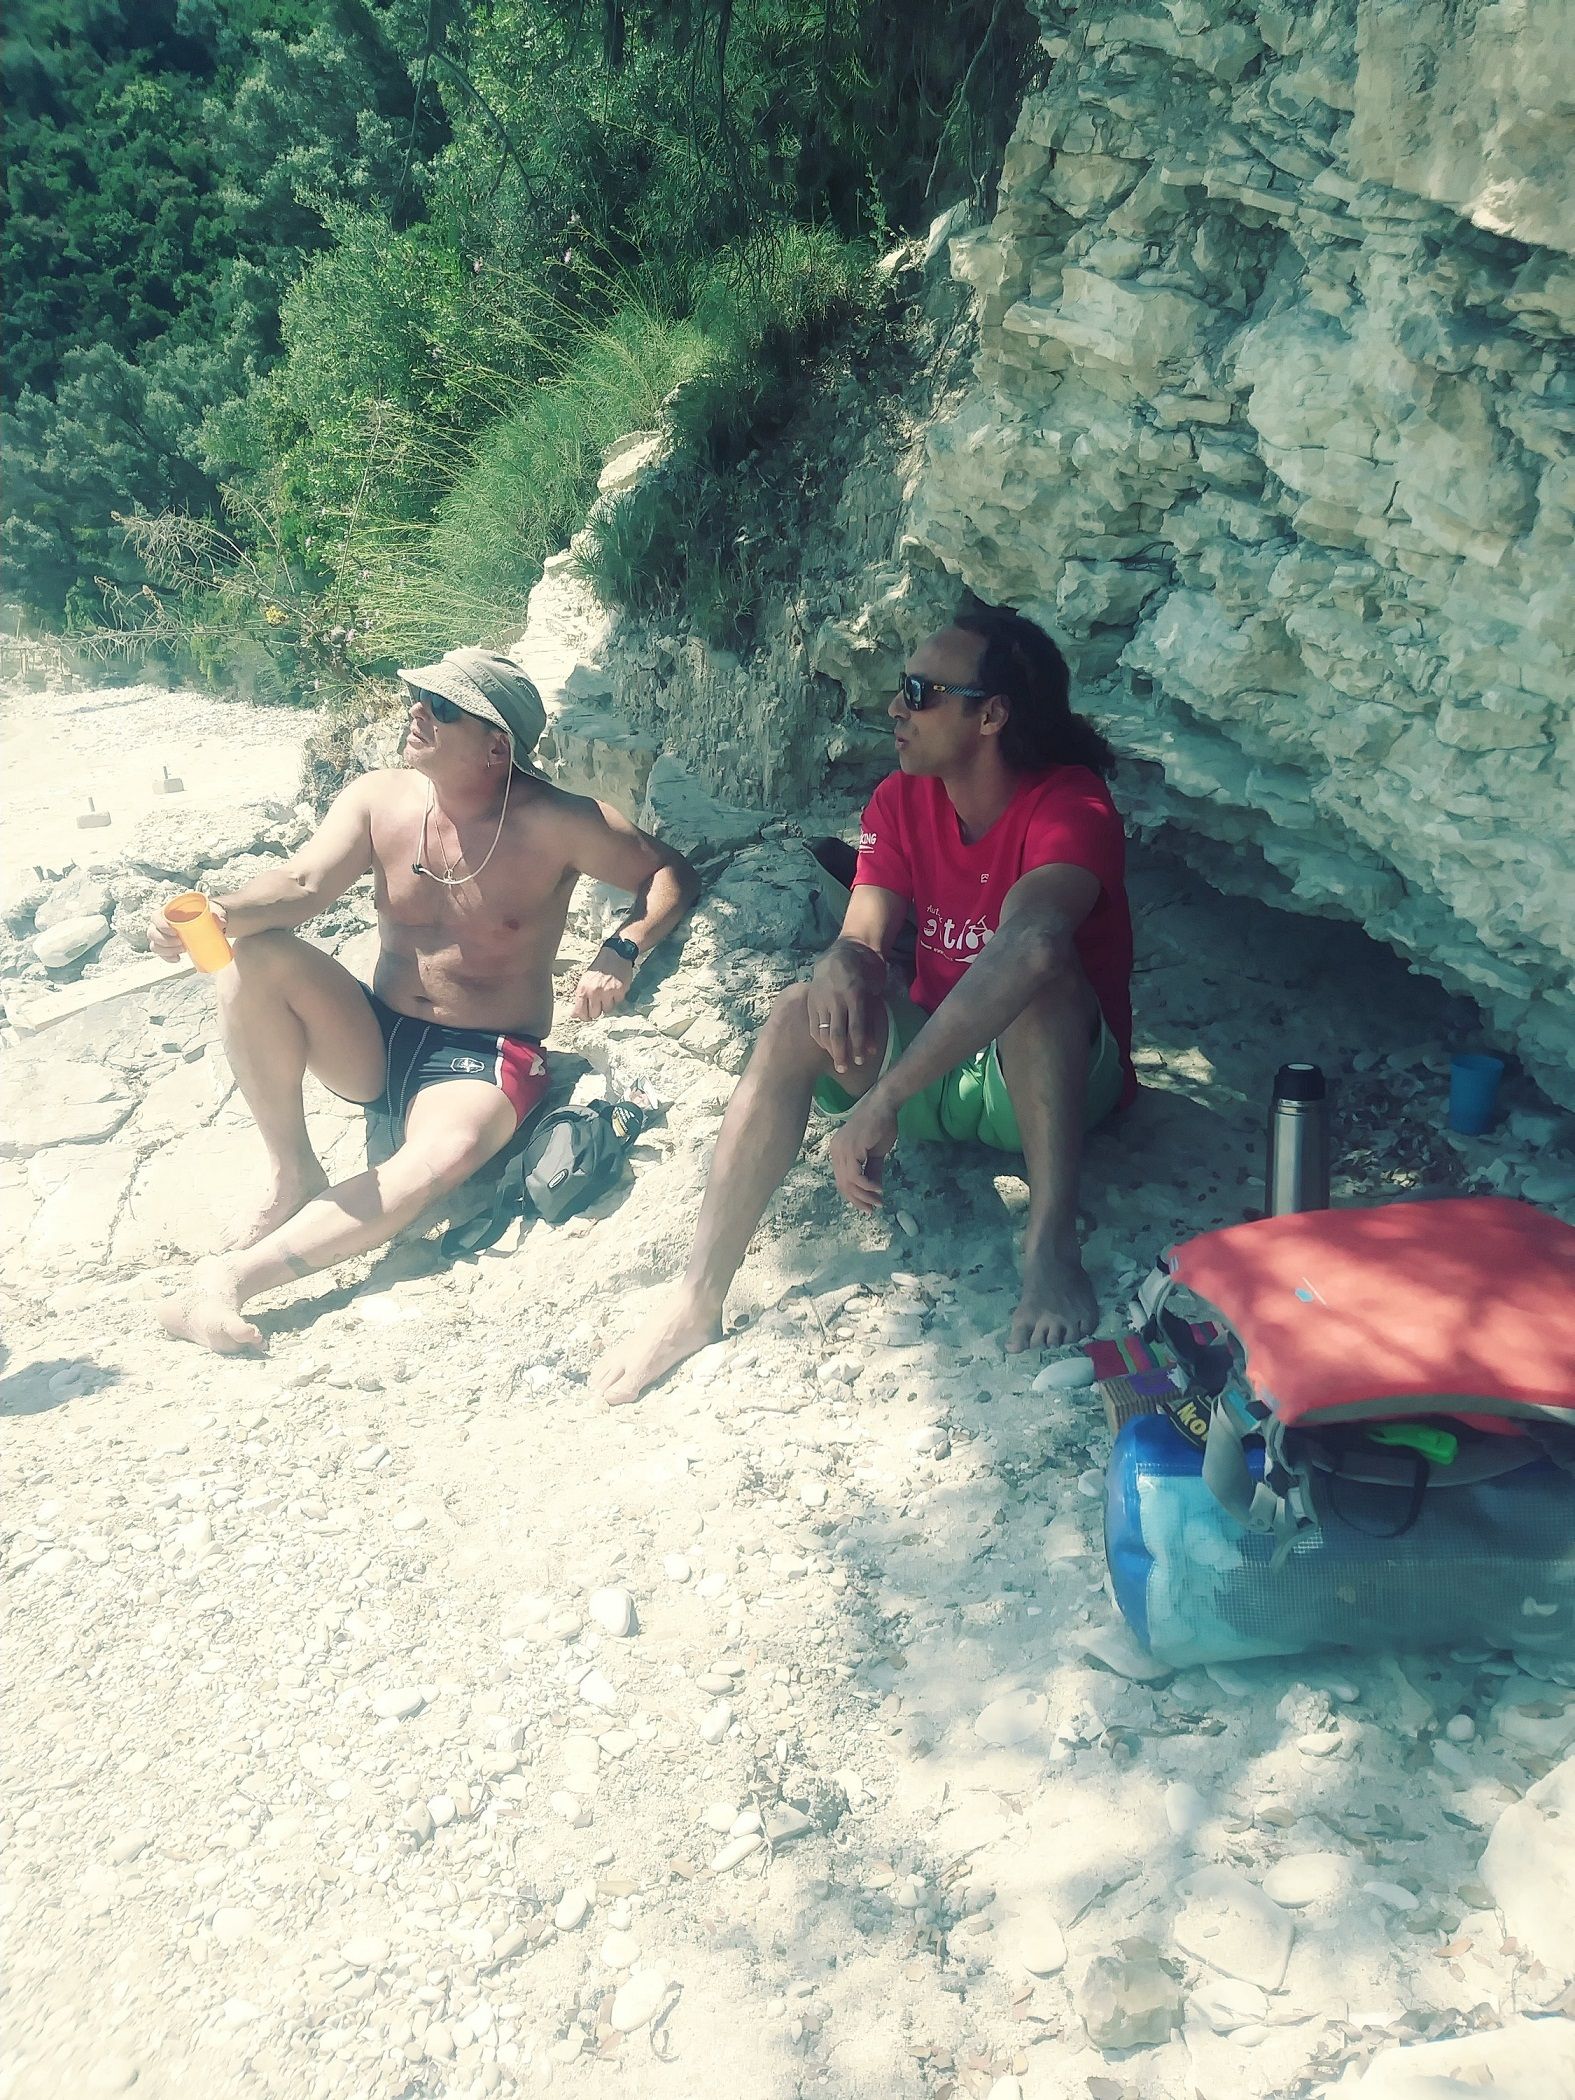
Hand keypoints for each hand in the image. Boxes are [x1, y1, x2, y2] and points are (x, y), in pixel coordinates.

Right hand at [149, 898, 225, 961]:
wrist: (209, 923)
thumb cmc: (206, 914)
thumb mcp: (212, 912)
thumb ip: (217, 915)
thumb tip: (221, 922)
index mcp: (168, 911)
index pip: (155, 916)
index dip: (160, 924)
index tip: (173, 931)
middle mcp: (161, 923)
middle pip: (153, 933)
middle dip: (165, 941)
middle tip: (181, 943)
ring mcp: (162, 935)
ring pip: (155, 945)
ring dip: (167, 950)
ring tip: (183, 950)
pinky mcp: (166, 946)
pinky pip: (161, 953)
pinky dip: (168, 957)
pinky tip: (177, 958)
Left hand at [573, 947, 634, 1020]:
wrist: (614, 955)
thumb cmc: (598, 969)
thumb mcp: (584, 981)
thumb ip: (580, 998)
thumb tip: (574, 1015)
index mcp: (583, 989)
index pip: (580, 1012)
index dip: (584, 1017)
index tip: (587, 1017)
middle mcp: (594, 992)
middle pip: (594, 1014)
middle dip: (597, 1011)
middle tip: (599, 1003)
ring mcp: (607, 992)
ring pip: (607, 1010)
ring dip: (608, 1004)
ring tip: (608, 993)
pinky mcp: (619, 991)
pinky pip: (618, 1002)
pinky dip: (617, 997)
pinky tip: (615, 988)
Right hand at [806, 952, 882, 1075]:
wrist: (843, 951)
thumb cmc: (866, 972)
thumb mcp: (873, 992)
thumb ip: (871, 1019)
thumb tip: (871, 1049)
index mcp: (854, 995)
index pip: (856, 1027)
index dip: (859, 1046)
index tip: (861, 1061)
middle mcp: (836, 999)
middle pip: (837, 1033)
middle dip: (841, 1054)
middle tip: (844, 1069)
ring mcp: (821, 1000)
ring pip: (823, 1031)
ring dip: (830, 1049)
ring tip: (836, 1063)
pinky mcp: (811, 1001)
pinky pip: (814, 1025)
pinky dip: (820, 1038)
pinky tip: (826, 1047)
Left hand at [829, 1089, 897, 1212]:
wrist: (884, 1105)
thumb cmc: (880, 1125)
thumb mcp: (876, 1154)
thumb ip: (872, 1170)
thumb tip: (874, 1190)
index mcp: (838, 1152)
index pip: (842, 1180)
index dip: (854, 1195)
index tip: (869, 1205)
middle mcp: (835, 1152)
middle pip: (843, 1185)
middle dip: (859, 1200)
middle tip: (873, 1209)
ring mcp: (841, 1150)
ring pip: (849, 1183)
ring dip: (864, 1196)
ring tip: (878, 1202)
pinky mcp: (850, 1150)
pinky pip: (856, 1176)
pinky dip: (867, 1186)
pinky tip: (878, 1189)